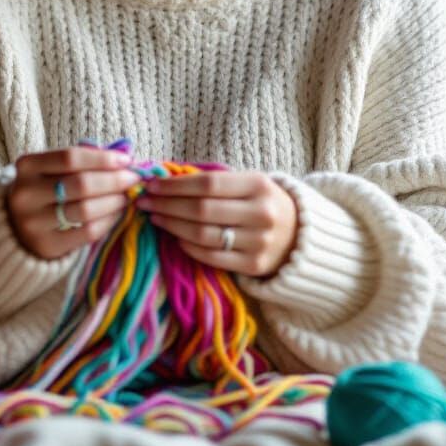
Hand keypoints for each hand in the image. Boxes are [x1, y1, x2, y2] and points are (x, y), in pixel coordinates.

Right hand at [4, 145, 138, 259]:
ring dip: (114, 201)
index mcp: (27, 166)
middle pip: (81, 184)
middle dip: (114, 180)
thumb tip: (123, 156)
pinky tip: (117, 213)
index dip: (103, 158)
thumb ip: (82, 160)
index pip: (70, 157)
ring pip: (85, 210)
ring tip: (127, 196)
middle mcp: (26, 194)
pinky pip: (87, 232)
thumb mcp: (51, 169)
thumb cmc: (44, 189)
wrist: (15, 227)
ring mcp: (33, 222)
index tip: (126, 160)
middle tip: (133, 179)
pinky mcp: (46, 245)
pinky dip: (108, 220)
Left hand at [135, 170, 298, 277]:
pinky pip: (212, 257)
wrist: (302, 235)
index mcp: (259, 185)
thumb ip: (215, 182)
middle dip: (167, 206)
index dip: (175, 185)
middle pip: (202, 210)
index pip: (207, 184)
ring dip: (172, 226)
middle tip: (144, 202)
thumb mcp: (249, 183)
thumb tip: (166, 179)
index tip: (151, 184)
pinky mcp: (254, 265)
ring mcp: (259, 242)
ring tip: (155, 218)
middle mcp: (261, 213)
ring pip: (203, 235)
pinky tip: (176, 236)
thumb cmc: (264, 202)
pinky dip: (188, 246)